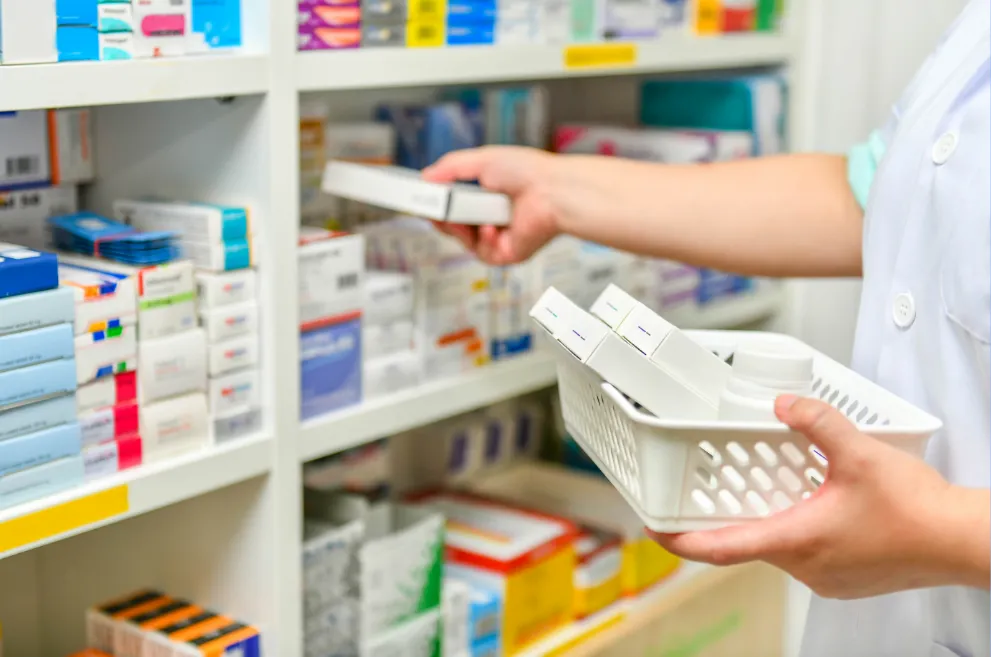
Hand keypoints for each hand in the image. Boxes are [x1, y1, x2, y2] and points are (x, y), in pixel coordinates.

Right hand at [422, 146, 560, 264]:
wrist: (553, 191)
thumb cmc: (528, 172)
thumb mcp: (481, 159)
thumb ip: (450, 168)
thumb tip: (426, 176)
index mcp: (487, 195)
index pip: (453, 204)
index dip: (437, 204)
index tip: (421, 199)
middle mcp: (492, 216)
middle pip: (453, 225)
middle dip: (441, 217)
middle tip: (432, 209)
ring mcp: (499, 237)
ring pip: (463, 240)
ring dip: (458, 228)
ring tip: (461, 214)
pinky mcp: (507, 253)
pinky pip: (482, 253)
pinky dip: (482, 239)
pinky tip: (490, 226)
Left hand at [649, 396, 988, 598]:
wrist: (962, 542)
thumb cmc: (917, 511)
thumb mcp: (859, 453)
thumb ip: (817, 423)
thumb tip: (785, 404)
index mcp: (796, 540)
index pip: (720, 548)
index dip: (680, 540)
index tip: (653, 530)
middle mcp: (805, 566)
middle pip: (748, 544)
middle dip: (727, 518)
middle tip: (711, 491)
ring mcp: (827, 578)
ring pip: (778, 548)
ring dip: (768, 520)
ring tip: (768, 488)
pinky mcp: (846, 578)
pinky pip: (806, 554)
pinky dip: (796, 529)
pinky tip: (812, 504)